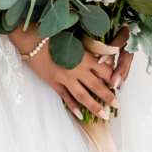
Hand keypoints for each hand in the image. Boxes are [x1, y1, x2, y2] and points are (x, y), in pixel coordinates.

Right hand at [12, 21, 130, 121]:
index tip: (119, 85)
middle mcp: (77, 70)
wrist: (32, 39)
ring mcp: (65, 78)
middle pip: (97, 86)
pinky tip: (80, 115)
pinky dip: (73, 106)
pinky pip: (65, 97)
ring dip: (94, 107)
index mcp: (85, 57)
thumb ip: (87, 50)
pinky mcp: (54, 83)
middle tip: (117, 105)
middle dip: (108, 97)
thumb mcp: (74, 40)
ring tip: (104, 116)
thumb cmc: (53, 34)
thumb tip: (101, 58)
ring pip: (83, 96)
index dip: (113, 79)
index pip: (105, 71)